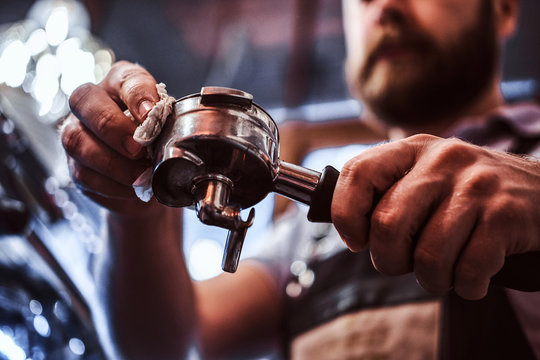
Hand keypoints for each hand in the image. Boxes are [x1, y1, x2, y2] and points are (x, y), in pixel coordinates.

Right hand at [61, 61, 162, 214]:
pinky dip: (111, 185)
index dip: (138, 95)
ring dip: (112, 162)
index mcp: (121, 84)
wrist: (151, 177)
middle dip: (112, 127)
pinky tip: (131, 188)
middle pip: (83, 100)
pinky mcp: (75, 164)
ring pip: (76, 140)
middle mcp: (92, 102)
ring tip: (140, 175)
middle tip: (138, 149)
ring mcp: (77, 132)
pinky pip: (83, 173)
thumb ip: (166, 125)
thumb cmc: (159, 142)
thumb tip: (168, 136)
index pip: (125, 78)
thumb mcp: (168, 127)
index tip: (152, 113)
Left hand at [331, 134, 539, 299]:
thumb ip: (389, 194)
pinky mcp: (505, 214)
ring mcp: (476, 185)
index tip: (356, 240)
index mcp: (413, 149)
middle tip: (404, 265)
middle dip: (388, 261)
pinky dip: (466, 286)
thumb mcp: (427, 178)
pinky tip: (472, 278)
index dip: (346, 214)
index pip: (357, 173)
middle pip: (387, 224)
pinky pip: (467, 270)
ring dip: (431, 279)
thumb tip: (348, 231)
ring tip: (443, 274)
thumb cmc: (469, 196)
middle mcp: (442, 160)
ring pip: (427, 255)